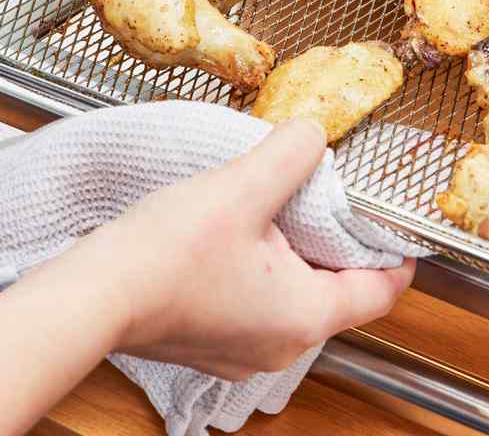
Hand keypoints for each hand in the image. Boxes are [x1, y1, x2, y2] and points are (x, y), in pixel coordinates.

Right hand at [90, 118, 414, 379]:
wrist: (91, 295)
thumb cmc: (165, 255)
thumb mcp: (242, 187)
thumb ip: (291, 154)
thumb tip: (314, 134)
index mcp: (306, 317)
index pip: (381, 292)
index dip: (396, 254)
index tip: (397, 224)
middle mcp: (281, 346)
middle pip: (336, 292)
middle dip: (335, 243)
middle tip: (327, 196)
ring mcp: (242, 352)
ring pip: (293, 297)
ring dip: (292, 254)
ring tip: (275, 207)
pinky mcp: (210, 344)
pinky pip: (255, 305)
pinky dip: (258, 271)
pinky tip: (236, 235)